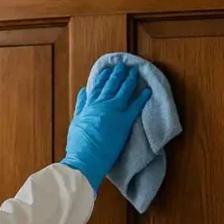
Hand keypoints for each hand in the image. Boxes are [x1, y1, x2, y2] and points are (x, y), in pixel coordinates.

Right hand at [61, 62, 151, 191]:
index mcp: (89, 105)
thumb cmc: (78, 144)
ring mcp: (114, 111)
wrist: (84, 158)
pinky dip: (142, 98)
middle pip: (111, 84)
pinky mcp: (124, 122)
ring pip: (123, 90)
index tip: (107, 69)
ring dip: (130, 79)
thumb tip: (83, 91)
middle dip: (118, 73)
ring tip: (135, 71)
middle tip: (124, 65)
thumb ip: (81, 105)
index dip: (103, 76)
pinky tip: (147, 91)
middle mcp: (101, 104)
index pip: (97, 85)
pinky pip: (136, 106)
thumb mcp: (76, 121)